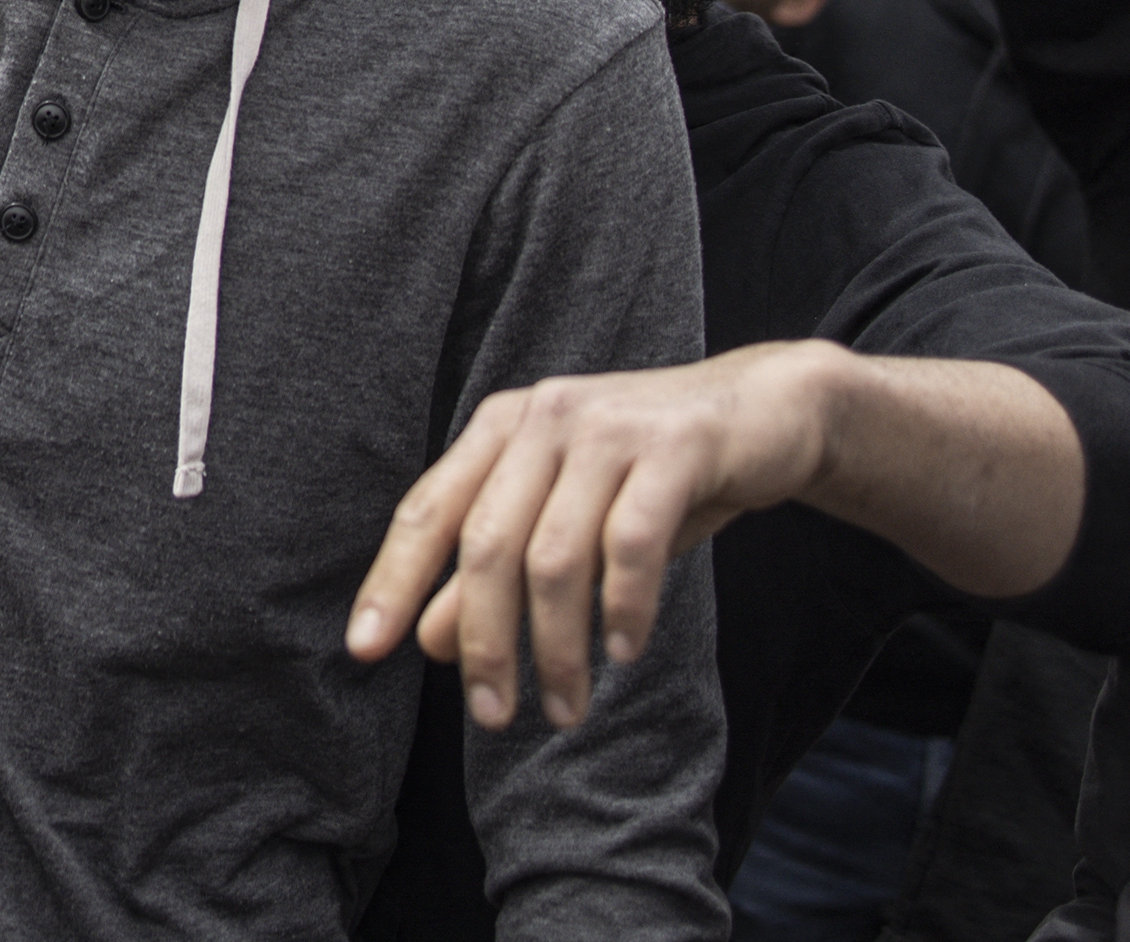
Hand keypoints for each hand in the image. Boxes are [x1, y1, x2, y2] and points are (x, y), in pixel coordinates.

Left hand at [344, 341, 834, 731]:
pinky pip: (632, 542)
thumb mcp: (567, 523)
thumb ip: (498, 574)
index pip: (427, 511)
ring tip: (567, 708)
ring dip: (557, 646)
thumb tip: (429, 641)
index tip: (364, 651)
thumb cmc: (651, 478)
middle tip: (494, 716)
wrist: (765, 413)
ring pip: (556, 554)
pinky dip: (624, 606)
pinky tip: (623, 652)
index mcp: (499, 430)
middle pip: (486, 544)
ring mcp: (605, 429)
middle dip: (485, 640)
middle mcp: (540, 419)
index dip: (392, 581)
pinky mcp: (673, 448)